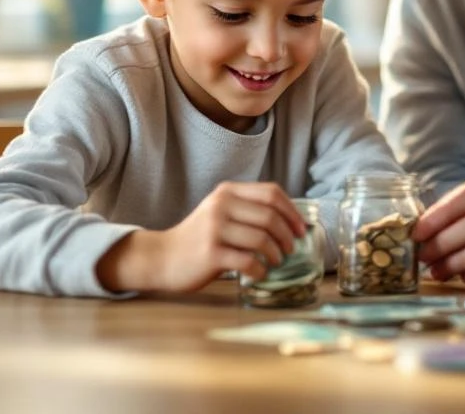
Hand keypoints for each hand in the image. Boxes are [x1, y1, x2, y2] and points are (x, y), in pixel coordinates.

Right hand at [96, 181, 306, 292]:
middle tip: (290, 249)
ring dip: (276, 254)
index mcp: (227, 192)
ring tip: (275, 262)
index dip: (292, 211)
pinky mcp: (211, 254)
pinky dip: (260, 270)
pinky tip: (259, 273)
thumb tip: (290, 221)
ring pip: (262, 239)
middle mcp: (221, 206)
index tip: (301, 228)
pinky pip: (249, 261)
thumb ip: (247, 210)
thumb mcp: (220, 213)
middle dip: (287, 235)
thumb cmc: (198, 238)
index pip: (271, 193)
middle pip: (270, 216)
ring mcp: (215, 229)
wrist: (162, 257)